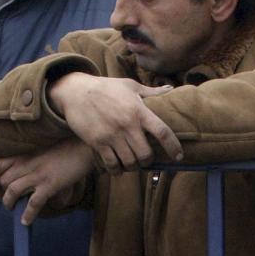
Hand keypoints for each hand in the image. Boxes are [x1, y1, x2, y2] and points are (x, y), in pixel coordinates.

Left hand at [0, 140, 96, 223]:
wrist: (83, 148)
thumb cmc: (65, 150)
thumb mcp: (42, 151)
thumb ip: (30, 161)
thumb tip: (23, 177)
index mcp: (24, 154)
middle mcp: (27, 164)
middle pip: (4, 181)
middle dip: (4, 193)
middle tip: (10, 199)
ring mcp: (38, 174)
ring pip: (12, 191)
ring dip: (9, 203)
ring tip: (13, 209)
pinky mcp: (49, 185)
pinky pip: (33, 203)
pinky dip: (27, 214)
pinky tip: (25, 221)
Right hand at [49, 73, 180, 170]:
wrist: (75, 91)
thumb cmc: (106, 87)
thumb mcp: (129, 85)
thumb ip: (151, 92)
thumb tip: (171, 89)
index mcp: (139, 110)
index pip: (163, 132)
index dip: (173, 146)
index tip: (179, 156)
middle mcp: (127, 124)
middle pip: (146, 154)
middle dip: (148, 160)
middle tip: (145, 158)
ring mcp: (112, 135)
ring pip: (130, 162)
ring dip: (133, 166)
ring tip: (132, 162)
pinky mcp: (98, 142)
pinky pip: (112, 164)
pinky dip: (118, 170)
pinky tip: (118, 167)